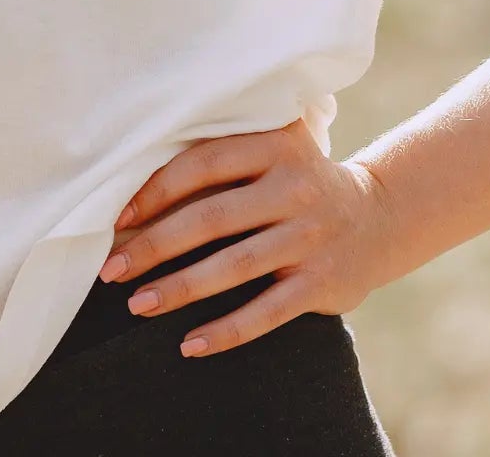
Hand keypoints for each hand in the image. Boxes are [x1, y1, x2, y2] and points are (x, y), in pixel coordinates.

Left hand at [99, 117, 402, 357]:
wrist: (378, 216)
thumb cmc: (295, 182)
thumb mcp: (271, 152)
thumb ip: (220, 159)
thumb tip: (133, 199)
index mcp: (277, 145)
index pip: (203, 164)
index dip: (155, 191)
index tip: (117, 218)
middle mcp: (296, 187)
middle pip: (212, 217)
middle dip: (154, 245)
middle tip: (111, 269)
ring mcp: (311, 236)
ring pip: (234, 267)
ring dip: (179, 289)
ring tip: (137, 305)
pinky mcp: (322, 282)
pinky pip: (266, 313)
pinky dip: (226, 331)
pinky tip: (189, 345)